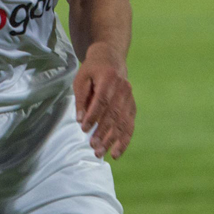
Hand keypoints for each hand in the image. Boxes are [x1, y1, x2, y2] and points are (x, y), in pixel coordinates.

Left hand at [73, 43, 135, 159]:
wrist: (111, 59)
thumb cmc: (92, 70)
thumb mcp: (81, 78)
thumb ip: (81, 99)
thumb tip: (81, 120)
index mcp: (109, 78)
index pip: (102, 101)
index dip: (94, 116)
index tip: (84, 129)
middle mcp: (123, 88)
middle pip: (114, 114)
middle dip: (104, 133)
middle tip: (93, 147)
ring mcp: (130, 98)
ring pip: (123, 122)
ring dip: (113, 140)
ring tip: (103, 153)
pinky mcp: (133, 106)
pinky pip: (130, 125)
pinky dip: (124, 140)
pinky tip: (117, 152)